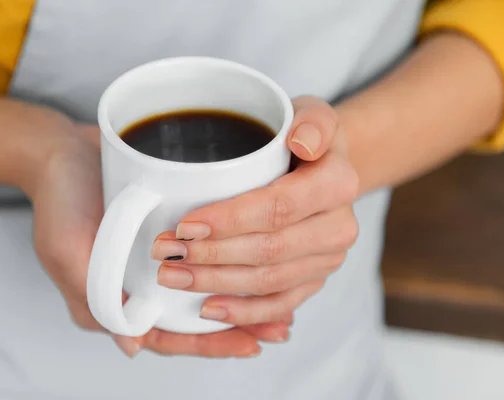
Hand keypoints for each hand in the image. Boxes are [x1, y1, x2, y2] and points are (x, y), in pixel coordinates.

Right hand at [29, 116, 290, 358]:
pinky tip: (260, 252)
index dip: (208, 343)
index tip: (251, 341)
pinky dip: (230, 256)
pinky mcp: (166, 229)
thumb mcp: (66, 249)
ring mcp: (154, 257)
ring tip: (284, 295)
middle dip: (236, 322)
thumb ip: (94, 297)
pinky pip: (203, 251)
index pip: (168, 335)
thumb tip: (132, 346)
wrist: (59, 148)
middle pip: (191, 316)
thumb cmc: (58, 197)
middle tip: (279, 326)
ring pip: (203, 286)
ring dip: (240, 292)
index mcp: (115, 299)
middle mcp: (139, 283)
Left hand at [153, 96, 358, 325]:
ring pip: (268, 282)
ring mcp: (327, 260)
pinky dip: (243, 312)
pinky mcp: (314, 280)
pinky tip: (208, 308)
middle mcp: (338, 228)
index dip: (229, 220)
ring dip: (216, 283)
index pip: (277, 207)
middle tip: (165, 252)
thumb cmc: (305, 137)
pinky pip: (279, 304)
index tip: (185, 224)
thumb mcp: (312, 113)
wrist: (326, 169)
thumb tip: (301, 142)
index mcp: (338, 184)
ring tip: (171, 276)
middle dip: (211, 255)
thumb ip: (313, 121)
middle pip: (268, 250)